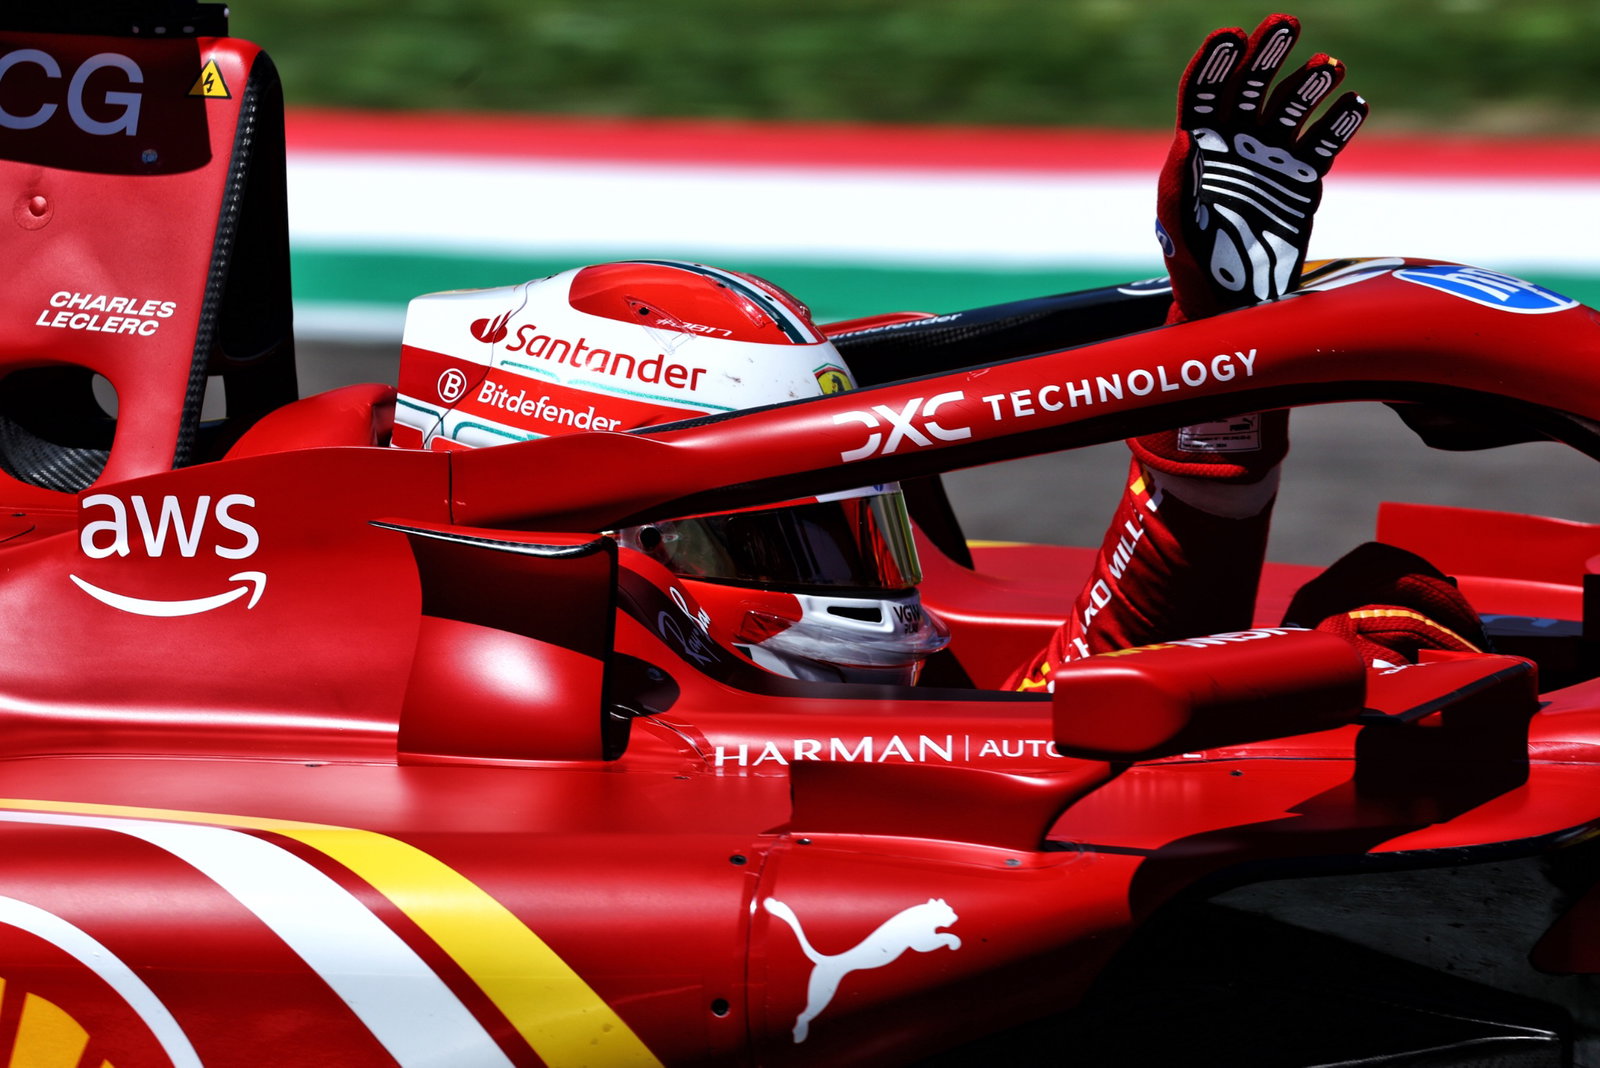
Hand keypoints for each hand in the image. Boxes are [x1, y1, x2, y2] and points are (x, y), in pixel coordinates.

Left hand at [1156, 14, 1367, 320]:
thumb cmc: (1195, 265)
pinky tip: (1354, 104)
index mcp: (1197, 149)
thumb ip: (1179, 182)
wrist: (1235, 303)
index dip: (1216, 63)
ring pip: (1291, 108)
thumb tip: (1186, 138)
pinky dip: (1340, 122)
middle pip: (1250, 88)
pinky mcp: (1302, 180)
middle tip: (1285, 24)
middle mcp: (1234, 145)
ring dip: (1308, 84)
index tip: (1231, 36)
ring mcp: (1270, 159)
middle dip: (1266, 54)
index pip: (1203, 93)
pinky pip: (1324, 143)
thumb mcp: (1179, 224)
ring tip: (1328, 66)